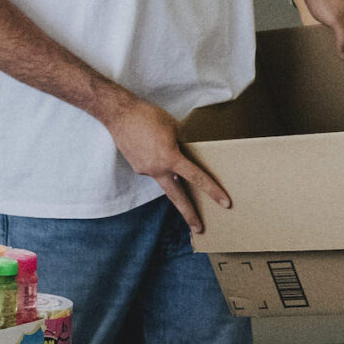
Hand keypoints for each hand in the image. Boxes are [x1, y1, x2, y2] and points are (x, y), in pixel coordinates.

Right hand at [101, 93, 230, 233]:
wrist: (118, 114)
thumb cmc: (147, 116)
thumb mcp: (174, 127)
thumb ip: (183, 143)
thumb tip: (189, 153)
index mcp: (170, 159)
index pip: (196, 178)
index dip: (213, 191)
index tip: (225, 203)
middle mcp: (157, 169)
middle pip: (177, 197)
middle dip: (188, 214)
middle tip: (199, 229)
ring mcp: (144, 170)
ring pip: (164, 179)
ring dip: (170, 177)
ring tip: (164, 156)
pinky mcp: (136, 166)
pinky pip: (153, 169)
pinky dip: (157, 163)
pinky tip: (151, 147)